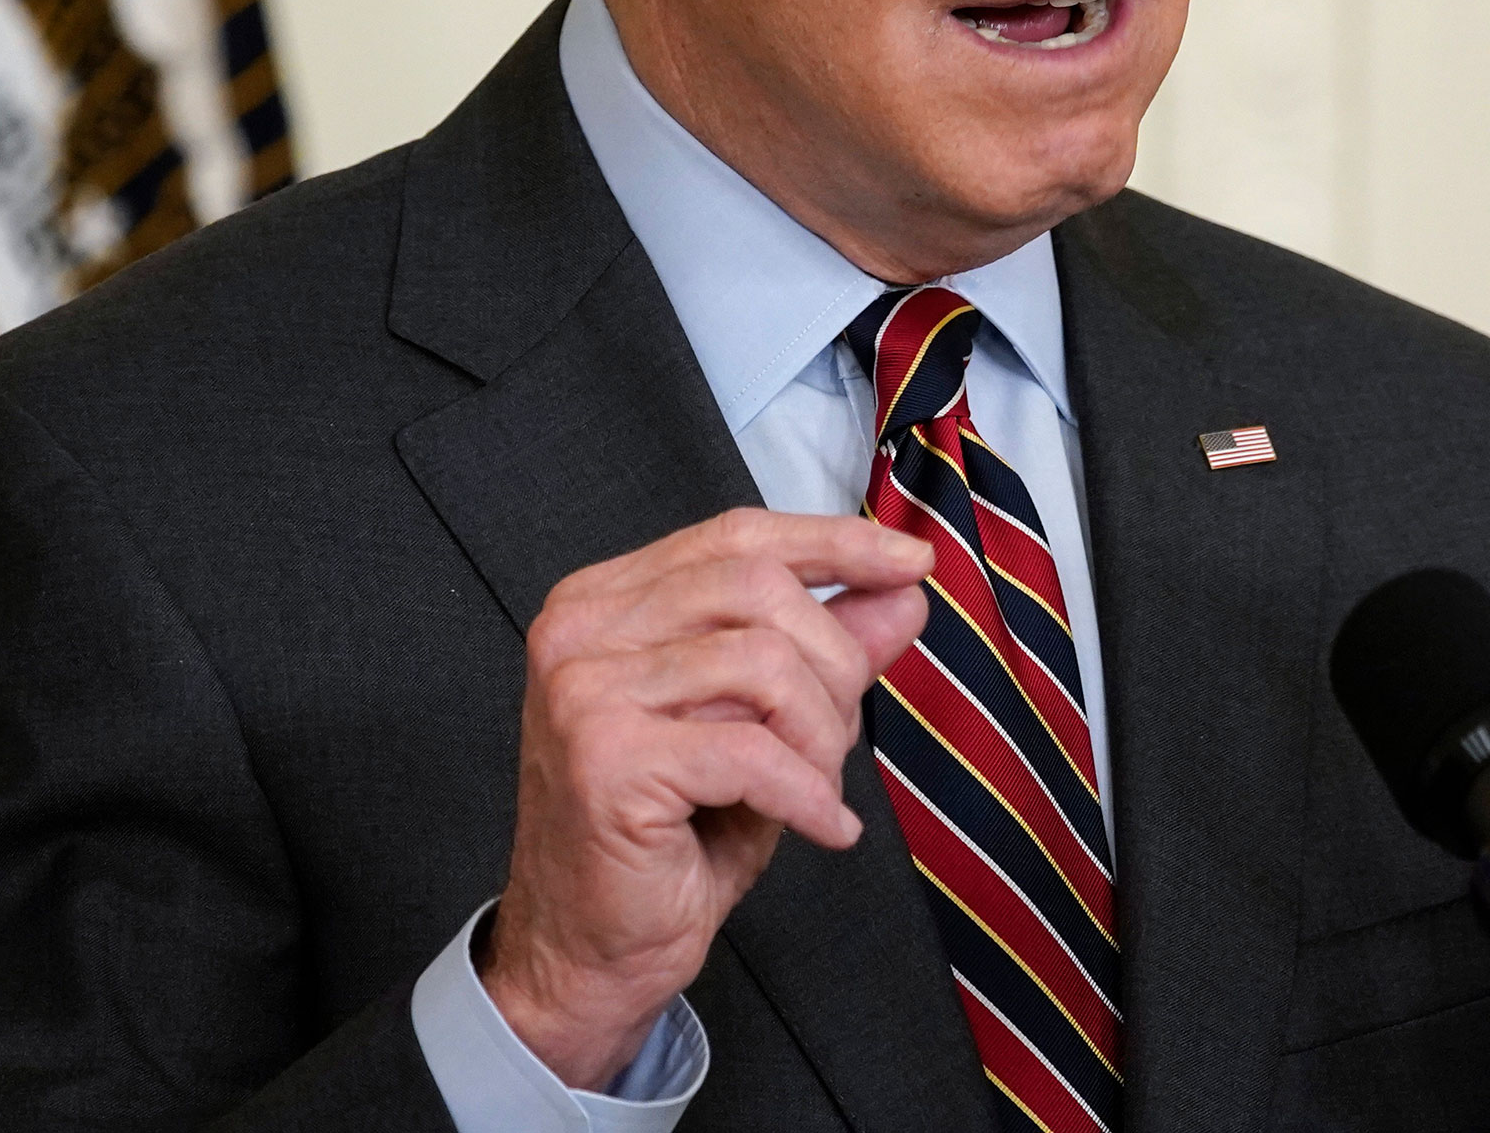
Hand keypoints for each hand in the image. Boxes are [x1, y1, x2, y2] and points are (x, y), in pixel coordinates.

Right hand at [479, 508, 932, 1087]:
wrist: (590, 952)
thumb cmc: (668, 840)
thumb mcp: (766, 727)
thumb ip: (826, 650)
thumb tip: (902, 588)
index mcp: (607, 602)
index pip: (735, 536)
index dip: (832, 543)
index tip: (908, 561)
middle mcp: (581, 631)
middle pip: (757, 586)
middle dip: (833, 663)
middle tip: (840, 742)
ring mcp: (584, 690)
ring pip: (762, 662)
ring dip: (818, 735)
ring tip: (816, 789)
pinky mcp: (605, 757)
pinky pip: (751, 750)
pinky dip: (807, 793)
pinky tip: (820, 826)